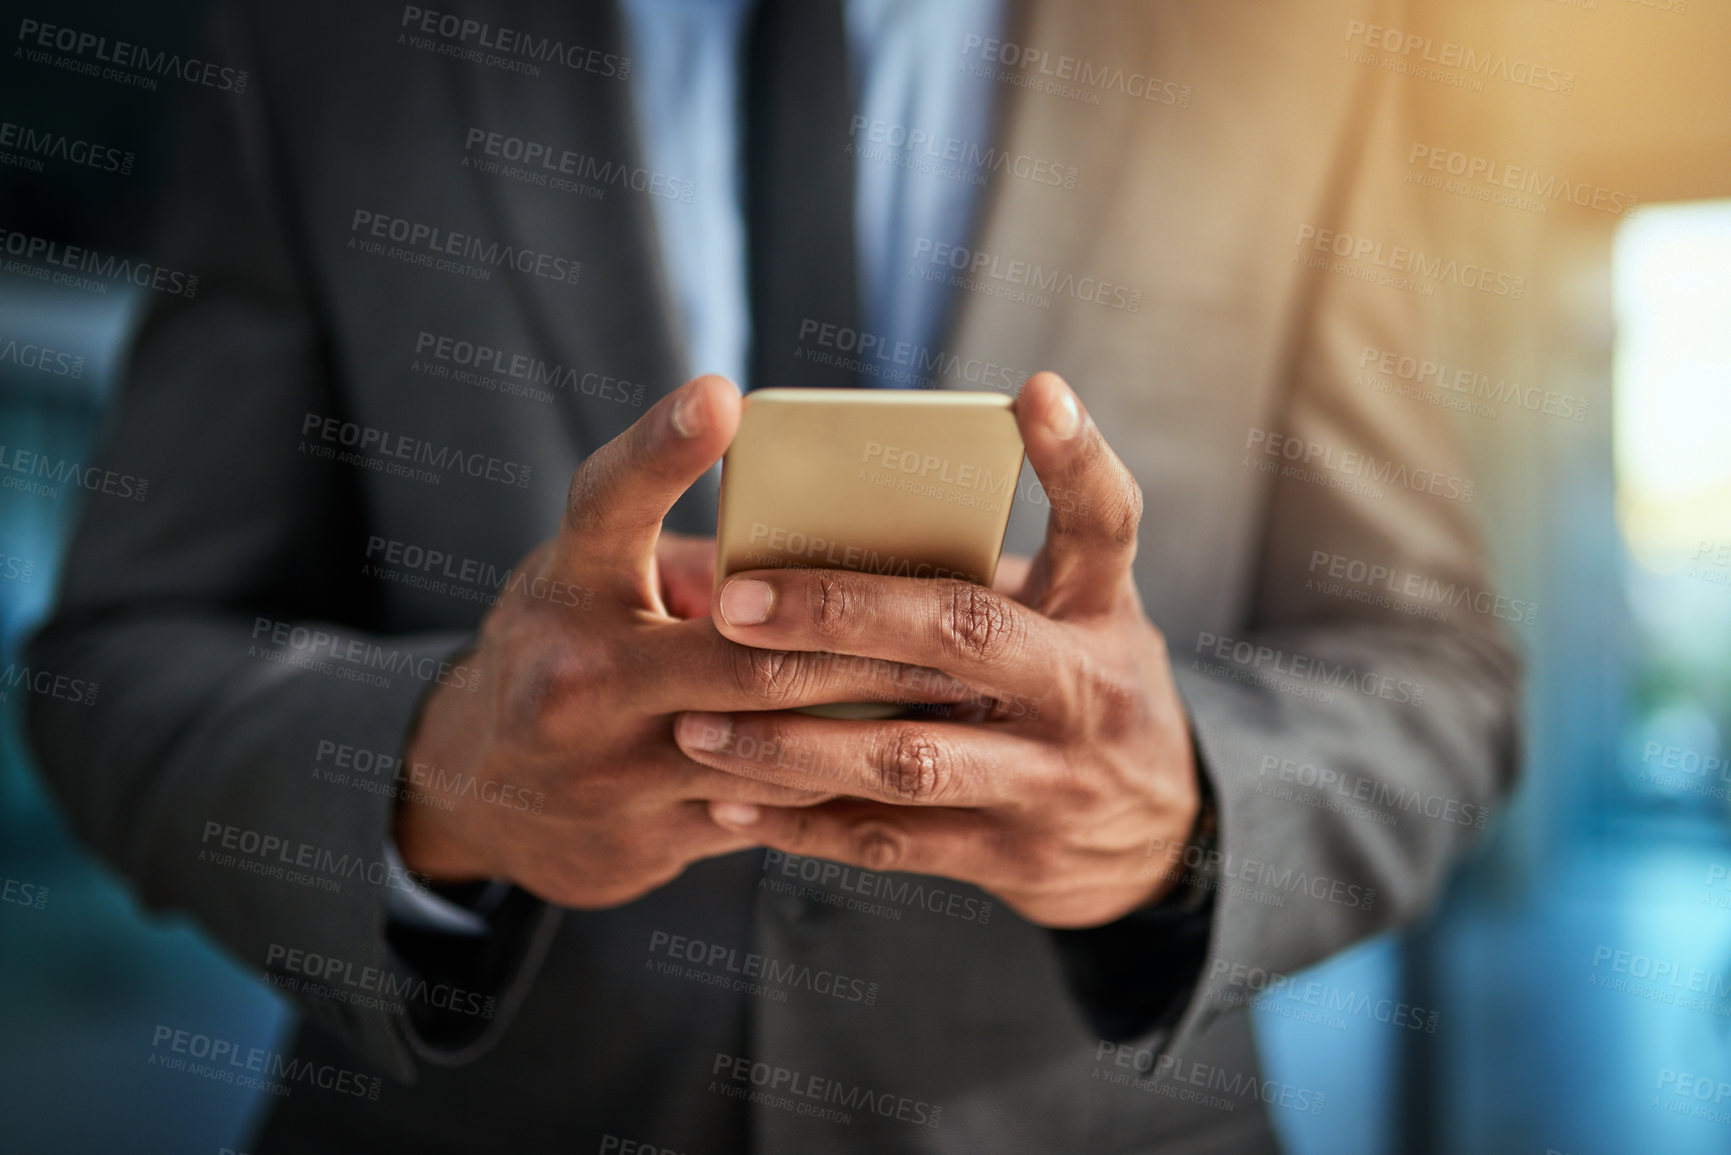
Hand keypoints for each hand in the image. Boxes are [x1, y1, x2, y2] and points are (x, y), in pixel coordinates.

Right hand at [396, 376, 976, 908]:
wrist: (476, 789)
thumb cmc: (564, 648)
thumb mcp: (590, 583)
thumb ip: (695, 561)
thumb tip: (837, 534)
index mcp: (565, 587)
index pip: (608, 503)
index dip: (662, 447)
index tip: (723, 394)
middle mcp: (575, 678)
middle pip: (746, 649)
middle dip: (860, 635)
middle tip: (955, 606)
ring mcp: (609, 769)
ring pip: (774, 739)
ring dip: (874, 713)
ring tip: (966, 688)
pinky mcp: (648, 835)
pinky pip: (771, 807)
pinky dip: (841, 777)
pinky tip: (907, 756)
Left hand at [673, 373, 1200, 928]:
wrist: (1165, 837)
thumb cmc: (1082, 690)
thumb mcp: (1076, 622)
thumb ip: (990, 576)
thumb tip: (834, 515)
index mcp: (1101, 610)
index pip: (1106, 520)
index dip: (1075, 456)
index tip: (1034, 391)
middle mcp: (1086, 690)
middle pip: (967, 635)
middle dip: (842, 615)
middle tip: (737, 601)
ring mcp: (1053, 781)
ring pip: (909, 759)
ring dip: (792, 743)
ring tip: (696, 723)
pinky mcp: (1013, 857)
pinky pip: (892, 841)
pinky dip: (803, 823)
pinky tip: (728, 803)